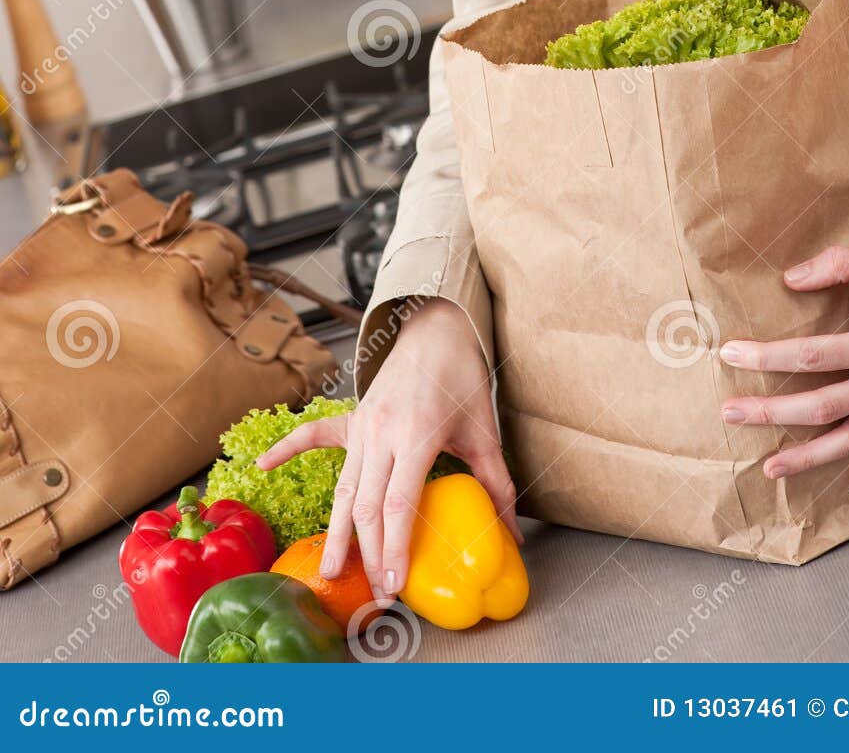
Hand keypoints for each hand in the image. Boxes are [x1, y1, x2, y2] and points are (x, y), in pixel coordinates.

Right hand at [254, 296, 521, 602]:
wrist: (437, 328)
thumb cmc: (462, 378)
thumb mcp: (484, 430)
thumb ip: (497, 482)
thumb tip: (511, 533)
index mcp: (417, 434)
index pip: (400, 504)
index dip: (394, 549)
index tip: (393, 585)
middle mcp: (383, 432)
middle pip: (368, 505)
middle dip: (369, 554)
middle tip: (374, 595)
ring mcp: (362, 424)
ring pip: (344, 487)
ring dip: (338, 532)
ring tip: (331, 570)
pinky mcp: (353, 417)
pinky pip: (315, 435)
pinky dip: (288, 449)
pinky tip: (263, 466)